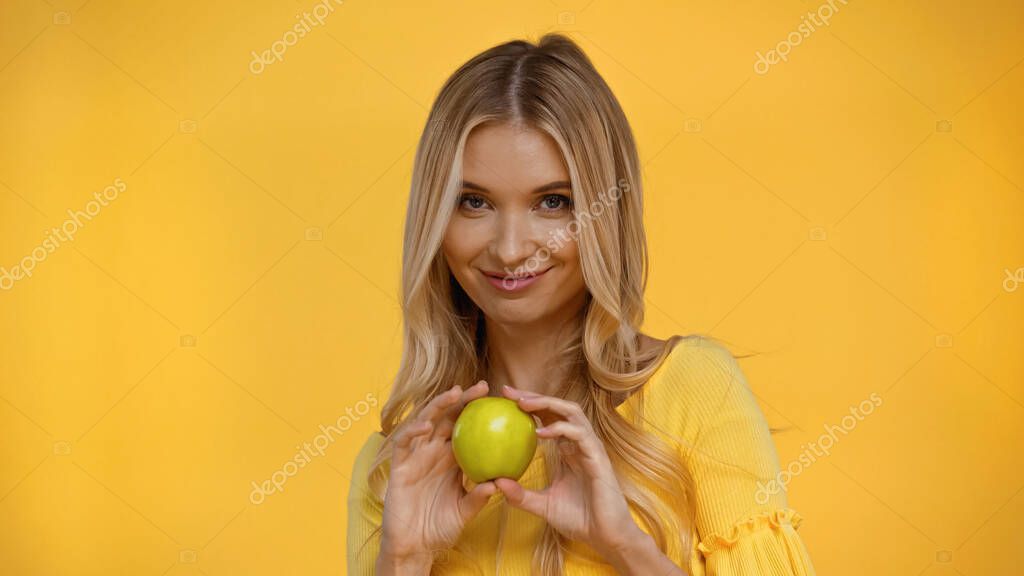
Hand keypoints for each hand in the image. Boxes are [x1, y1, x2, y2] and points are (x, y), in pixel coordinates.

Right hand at [378, 381, 497, 564]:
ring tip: (455, 394)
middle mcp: (433, 453)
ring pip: (425, 422)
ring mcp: (415, 457)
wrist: (413, 547)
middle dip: (462, 399)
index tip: (500, 402)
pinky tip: (427, 426)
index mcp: (451, 460)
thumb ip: (478, 497)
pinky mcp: (398, 466)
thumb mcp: (464, 512)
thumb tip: (498, 483)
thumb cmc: (440, 528)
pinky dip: (413, 431)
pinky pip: (404, 443)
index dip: (479, 413)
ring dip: (438, 405)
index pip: (466, 429)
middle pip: (447, 418)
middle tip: (482, 388)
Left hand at [494, 385, 644, 558]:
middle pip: (558, 408)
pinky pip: (580, 434)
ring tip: (524, 404)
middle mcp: (579, 443)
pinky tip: (540, 432)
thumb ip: (521, 495)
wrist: (605, 536)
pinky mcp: (598, 457)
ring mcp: (590, 448)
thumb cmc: (578, 519)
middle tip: (508, 392)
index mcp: (568, 450)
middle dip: (534, 396)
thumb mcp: (542, 505)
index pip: (548, 417)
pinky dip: (560, 428)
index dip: (529, 405)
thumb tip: (495, 483)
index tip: (504, 399)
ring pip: (572, 412)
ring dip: (547, 403)